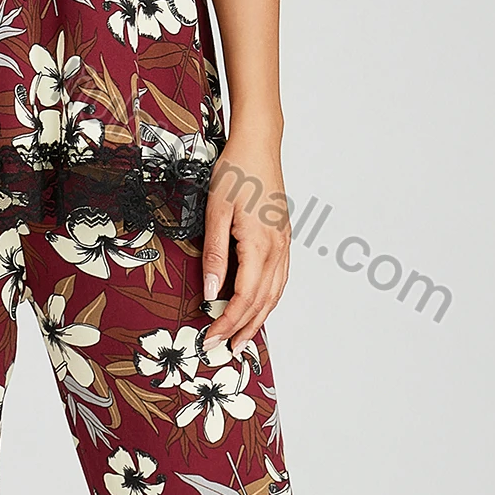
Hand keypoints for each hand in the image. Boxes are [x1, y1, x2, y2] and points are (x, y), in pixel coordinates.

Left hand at [200, 135, 290, 359]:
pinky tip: (260, 305)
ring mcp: (284, 243)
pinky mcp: (283, 237)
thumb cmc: (235, 172)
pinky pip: (280, 277)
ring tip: (244, 338)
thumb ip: (215, 255)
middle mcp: (277, 249)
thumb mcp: (215, 212)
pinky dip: (270, 298)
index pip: (243, 297)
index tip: (211, 339)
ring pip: (275, 292)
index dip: (227, 322)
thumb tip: (212, 293)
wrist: (258, 144)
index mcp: (259, 245)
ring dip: (260, 318)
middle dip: (244, 329)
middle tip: (225, 350)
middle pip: (263, 302)